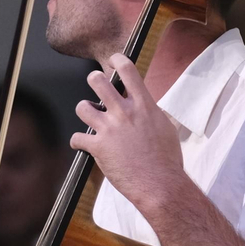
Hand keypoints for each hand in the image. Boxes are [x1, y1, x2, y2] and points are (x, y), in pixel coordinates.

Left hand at [72, 54, 189, 215]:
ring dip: (85, 111)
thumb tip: (146, 106)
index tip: (114, 61)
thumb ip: (151, 113)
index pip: (127, 70)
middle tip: (97, 87)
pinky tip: (84, 145)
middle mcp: (124, 112)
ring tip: (91, 118)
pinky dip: (79, 141)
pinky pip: (77, 138)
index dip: (117, 60)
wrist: (161, 185)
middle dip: (94, 80)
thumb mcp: (165, 128)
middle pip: (97, 81)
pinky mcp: (98, 147)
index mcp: (143, 105)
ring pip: (82, 107)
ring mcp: (109, 129)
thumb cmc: (167, 160)